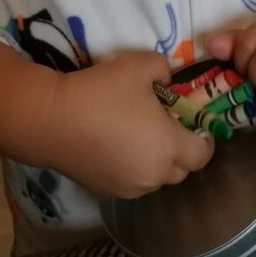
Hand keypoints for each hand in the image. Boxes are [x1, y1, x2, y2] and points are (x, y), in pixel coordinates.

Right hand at [41, 50, 214, 197]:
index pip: (203, 153)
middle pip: (183, 170)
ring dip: (158, 160)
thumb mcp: (142, 65)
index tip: (197, 122)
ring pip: (157, 178)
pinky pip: (133, 181)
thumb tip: (169, 81)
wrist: (50, 119)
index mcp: (168, 147)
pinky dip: (134, 167)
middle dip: (182, 150)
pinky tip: (117, 145)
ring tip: (140, 135)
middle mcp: (153, 175)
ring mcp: (129, 187)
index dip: (205, 138)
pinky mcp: (106, 191)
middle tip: (169, 125)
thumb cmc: (101, 91)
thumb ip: (166, 70)